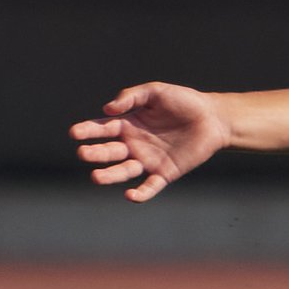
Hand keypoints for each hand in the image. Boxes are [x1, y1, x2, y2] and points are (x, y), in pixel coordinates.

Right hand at [69, 82, 230, 201]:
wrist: (214, 118)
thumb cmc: (184, 102)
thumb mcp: (156, 92)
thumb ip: (131, 97)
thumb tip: (107, 109)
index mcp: (128, 124)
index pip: (101, 129)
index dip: (87, 131)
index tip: (74, 132)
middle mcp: (133, 144)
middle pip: (109, 152)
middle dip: (95, 153)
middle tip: (83, 153)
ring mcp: (148, 160)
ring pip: (124, 171)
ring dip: (109, 176)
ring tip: (96, 177)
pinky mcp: (165, 173)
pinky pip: (150, 187)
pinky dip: (140, 194)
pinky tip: (131, 196)